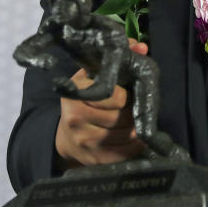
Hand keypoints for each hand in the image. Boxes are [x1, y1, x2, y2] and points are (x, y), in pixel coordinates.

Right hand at [53, 38, 148, 167]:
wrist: (66, 135)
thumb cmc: (84, 99)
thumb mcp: (93, 75)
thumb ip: (117, 59)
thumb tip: (141, 47)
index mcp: (76, 95)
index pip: (114, 96)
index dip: (127, 96)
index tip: (129, 94)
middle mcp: (76, 119)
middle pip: (122, 117)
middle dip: (133, 113)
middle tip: (135, 109)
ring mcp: (83, 141)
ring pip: (126, 136)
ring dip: (136, 129)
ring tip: (135, 121)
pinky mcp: (93, 159)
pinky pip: (124, 154)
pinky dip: (135, 146)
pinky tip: (135, 138)